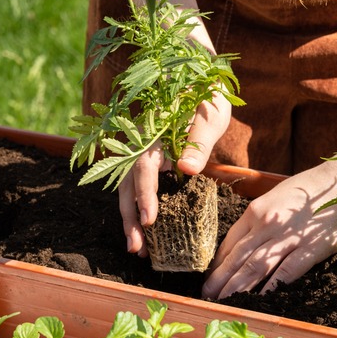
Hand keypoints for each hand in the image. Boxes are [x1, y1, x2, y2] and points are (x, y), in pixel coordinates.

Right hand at [118, 92, 231, 256]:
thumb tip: (187, 169)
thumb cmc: (206, 101)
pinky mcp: (150, 164)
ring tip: (139, 250)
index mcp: (153, 133)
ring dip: (132, 220)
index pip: (143, 166)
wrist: (202, 87)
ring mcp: (142, 155)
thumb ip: (198, 142)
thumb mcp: (208, 117)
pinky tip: (146, 233)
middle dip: (130, 217)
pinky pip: (139, 189)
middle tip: (137, 247)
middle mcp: (140, 145)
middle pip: (128, 184)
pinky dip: (139, 211)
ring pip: (129, 190)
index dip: (144, 194)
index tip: (149, 219)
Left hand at [202, 159, 336, 298]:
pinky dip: (271, 286)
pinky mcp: (309, 248)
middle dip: (220, 279)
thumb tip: (247, 238)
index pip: (230, 241)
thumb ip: (261, 217)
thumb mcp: (276, 197)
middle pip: (237, 257)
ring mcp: (287, 236)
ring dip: (237, 287)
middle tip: (207, 296)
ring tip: (223, 302)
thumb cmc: (311, 189)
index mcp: (256, 210)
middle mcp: (266, 223)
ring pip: (254, 266)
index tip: (210, 277)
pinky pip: (286, 271)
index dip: (218, 262)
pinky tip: (260, 299)